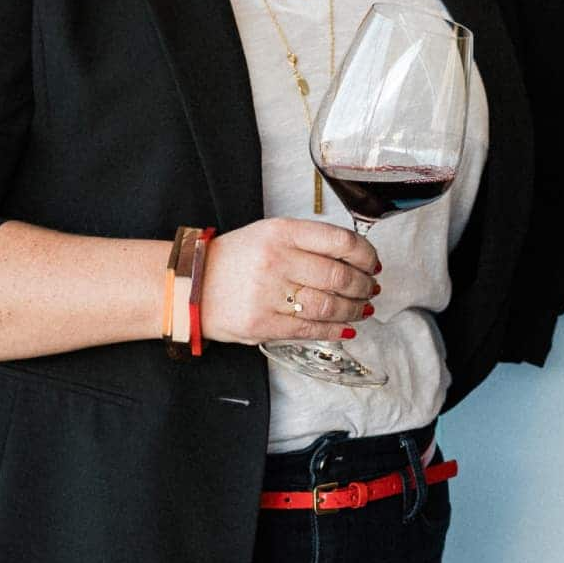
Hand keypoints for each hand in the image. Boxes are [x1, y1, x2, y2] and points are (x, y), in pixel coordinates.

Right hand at [200, 217, 379, 345]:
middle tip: (371, 289)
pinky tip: (345, 328)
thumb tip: (355, 259)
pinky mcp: (262, 324)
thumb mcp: (269, 234)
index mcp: (281, 232)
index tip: (373, 263)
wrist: (190, 285)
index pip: (340, 241)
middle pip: (339, 276)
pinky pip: (310, 329)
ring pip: (329, 305)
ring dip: (354, 310)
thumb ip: (309, 242)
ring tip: (362, 308)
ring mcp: (269, 294)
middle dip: (364, 286)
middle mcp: (277, 260)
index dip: (366, 255)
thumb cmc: (235, 259)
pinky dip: (334, 330)